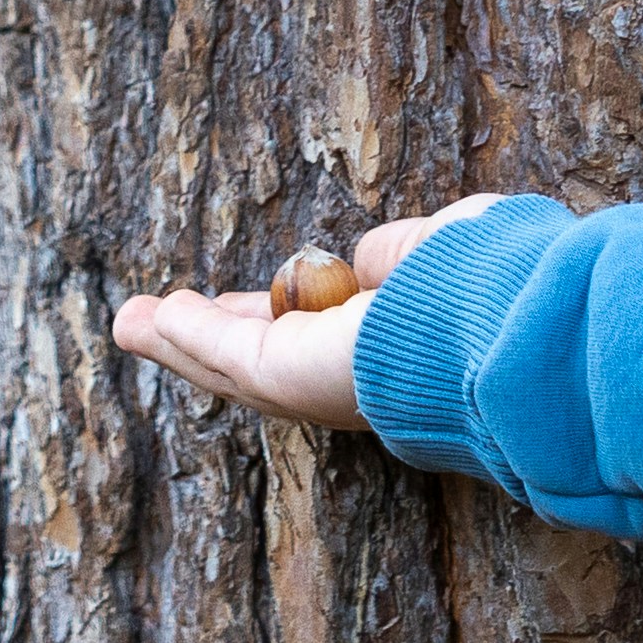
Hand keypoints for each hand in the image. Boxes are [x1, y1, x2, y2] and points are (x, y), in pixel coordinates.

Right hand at [108, 197, 511, 432]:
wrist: (513, 325)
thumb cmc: (499, 287)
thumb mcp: (438, 255)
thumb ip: (395, 262)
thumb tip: (363, 264)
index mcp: (390, 356)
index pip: (317, 344)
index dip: (265, 322)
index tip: (232, 305)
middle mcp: (354, 384)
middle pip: (258, 368)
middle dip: (203, 345)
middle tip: (156, 324)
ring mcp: (321, 388)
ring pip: (231, 368)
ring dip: (177, 342)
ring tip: (128, 322)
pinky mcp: (293, 378)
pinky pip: (228, 353)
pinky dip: (186, 334)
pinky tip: (152, 315)